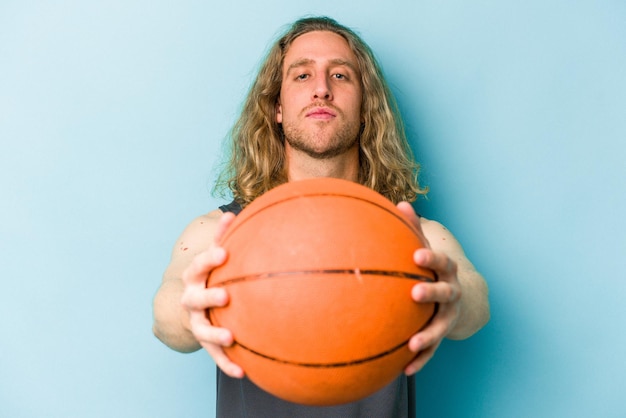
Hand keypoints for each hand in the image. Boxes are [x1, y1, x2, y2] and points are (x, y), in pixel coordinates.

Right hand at [180, 212, 244, 377]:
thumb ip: (222, 237)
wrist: (191, 308)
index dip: (210, 259)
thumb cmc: (210, 276)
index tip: (225, 252)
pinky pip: (215, 356)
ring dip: (215, 332)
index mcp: (195, 277)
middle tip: (226, 294)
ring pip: (201, 329)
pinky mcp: (205, 342)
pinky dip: (227, 364)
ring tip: (231, 336)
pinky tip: (243, 373)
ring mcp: (196, 321)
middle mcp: (191, 299)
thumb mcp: (213, 258)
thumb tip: (232, 212)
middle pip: (195, 298)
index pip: (199, 265)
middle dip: (209, 295)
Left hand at [396, 202, 461, 374]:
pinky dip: (421, 359)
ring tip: (412, 343)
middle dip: (432, 292)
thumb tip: (400, 203)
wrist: (464, 297)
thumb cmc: (435, 268)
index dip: (431, 258)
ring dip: (428, 335)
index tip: (417, 255)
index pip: (441, 262)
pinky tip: (405, 370)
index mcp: (447, 271)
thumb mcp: (427, 247)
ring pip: (441, 326)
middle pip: (445, 293)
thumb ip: (414, 228)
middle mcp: (452, 293)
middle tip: (415, 293)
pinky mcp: (442, 334)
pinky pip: (433, 349)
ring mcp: (448, 316)